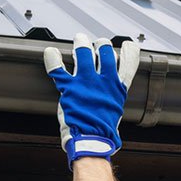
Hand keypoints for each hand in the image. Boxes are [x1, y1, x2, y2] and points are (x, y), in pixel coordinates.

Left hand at [44, 33, 139, 167]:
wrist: (92, 140)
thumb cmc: (103, 131)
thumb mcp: (115, 112)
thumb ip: (113, 98)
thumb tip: (113, 96)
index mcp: (117, 88)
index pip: (128, 64)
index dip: (129, 52)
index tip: (128, 45)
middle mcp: (103, 82)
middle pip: (105, 52)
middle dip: (102, 45)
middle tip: (98, 43)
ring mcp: (86, 83)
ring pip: (84, 54)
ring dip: (81, 44)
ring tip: (80, 39)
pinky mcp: (69, 88)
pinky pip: (58, 69)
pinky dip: (53, 58)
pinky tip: (51, 52)